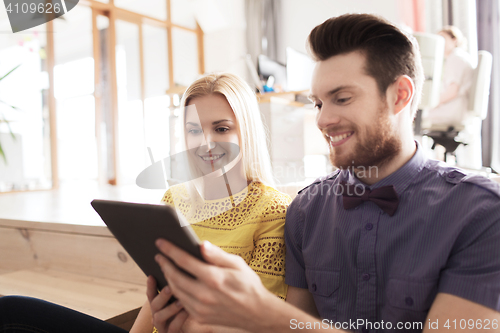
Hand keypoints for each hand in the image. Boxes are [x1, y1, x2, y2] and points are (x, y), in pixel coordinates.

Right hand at [146, 275, 187, 332]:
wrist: (190, 331)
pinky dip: (179, 318)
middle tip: (170, 287)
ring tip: (181, 301)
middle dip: (162, 295)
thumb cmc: (188, 314)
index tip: (151, 276)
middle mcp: (157, 315)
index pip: (151, 294)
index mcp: (159, 306)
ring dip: (170, 308)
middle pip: (154, 304)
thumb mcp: (182, 301)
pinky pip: (172, 327)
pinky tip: (188, 311)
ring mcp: (162, 326)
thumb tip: (183, 272)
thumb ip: (179, 290)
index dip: (150, 286)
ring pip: (159, 316)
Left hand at [154, 239, 274, 330]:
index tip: (160, 243)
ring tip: (165, 267)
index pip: (184, 261)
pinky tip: (175, 283)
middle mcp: (204, 295)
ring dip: (168, 277)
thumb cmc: (249, 285)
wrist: (257, 313)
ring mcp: (201, 309)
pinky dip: (176, 291)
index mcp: (213, 278)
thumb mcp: (238, 264)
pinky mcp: (200, 318)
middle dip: (164, 264)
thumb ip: (217, 255)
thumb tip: (201, 244)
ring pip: (176, 290)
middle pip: (175, 276)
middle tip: (159, 255)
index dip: (170, 250)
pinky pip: (181, 302)